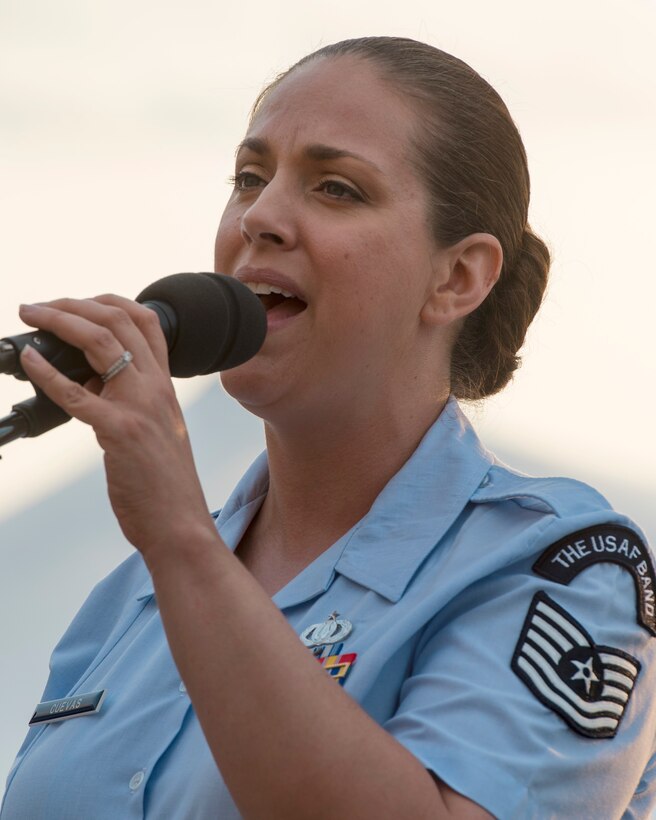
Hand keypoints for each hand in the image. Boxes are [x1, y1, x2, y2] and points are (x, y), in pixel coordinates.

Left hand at [18, 295, 216, 557]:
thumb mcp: (154, 431)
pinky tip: (30, 362)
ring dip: (59, 321)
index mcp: (165, 387)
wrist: (180, 523)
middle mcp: (156, 388)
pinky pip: (76, 393)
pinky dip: (47, 372)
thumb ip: (127, 401)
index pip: (146, 322)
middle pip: (119, 320)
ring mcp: (139, 407)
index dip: (109, 301)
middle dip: (73, 304)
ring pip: (100, 342)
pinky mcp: (119, 432)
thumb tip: (89, 381)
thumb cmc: (164, 484)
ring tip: (32, 316)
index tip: (77, 302)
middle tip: (40, 306)